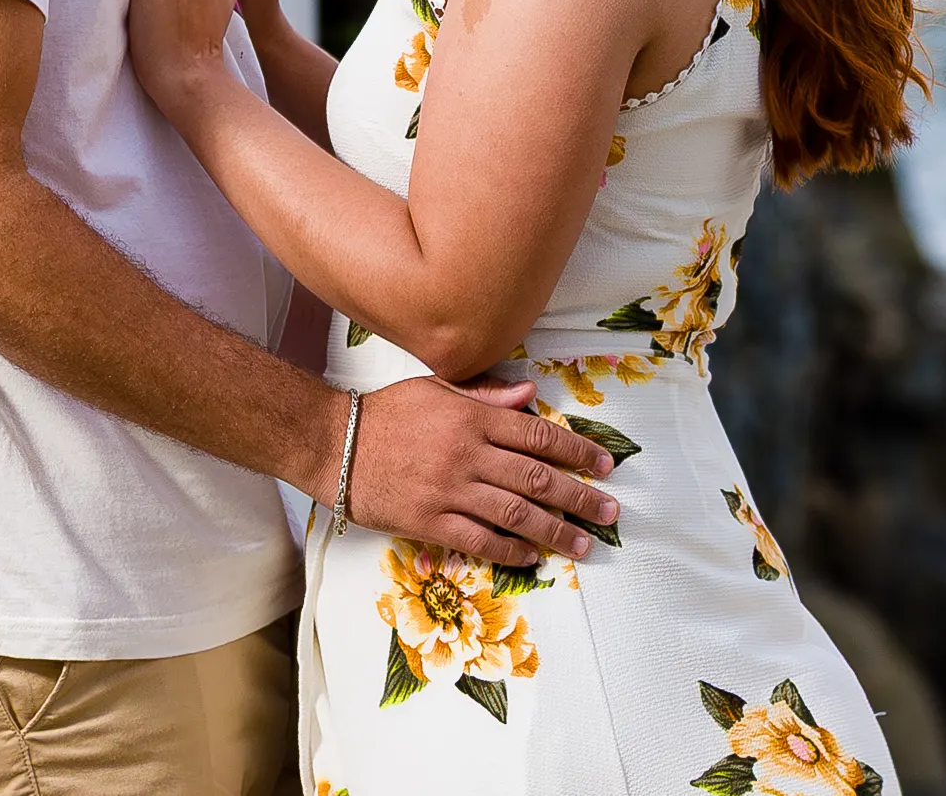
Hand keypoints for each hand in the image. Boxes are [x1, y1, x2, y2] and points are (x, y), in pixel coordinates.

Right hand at [346, 374, 620, 565]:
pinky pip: (479, 540)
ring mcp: (450, 490)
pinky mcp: (429, 521)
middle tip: (610, 512)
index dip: (578, 452)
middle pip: (537, 478)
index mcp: (474, 417)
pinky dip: (509, 550)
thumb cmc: (388, 412)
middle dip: (579, 497)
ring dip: (555, 531)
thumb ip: (486, 394)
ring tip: (583, 544)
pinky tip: (532, 557)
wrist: (336, 444)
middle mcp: (469, 454)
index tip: (605, 467)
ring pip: (515, 514)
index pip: (539, 435)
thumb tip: (531, 394)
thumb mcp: (437, 387)